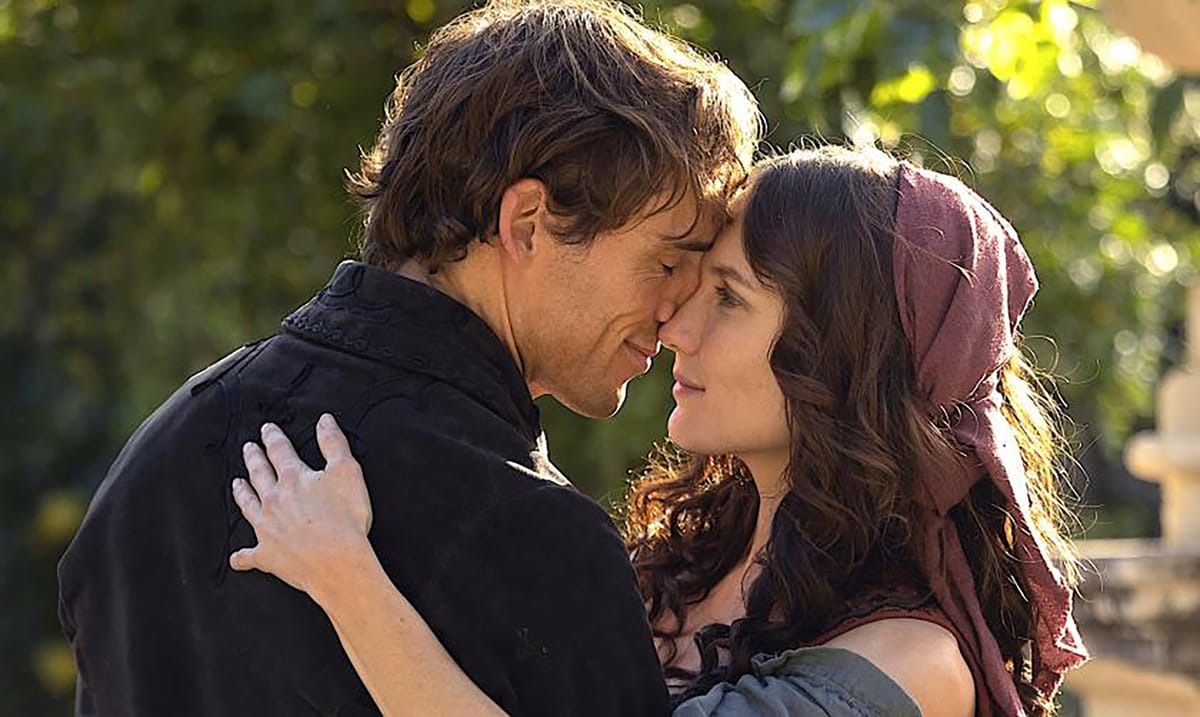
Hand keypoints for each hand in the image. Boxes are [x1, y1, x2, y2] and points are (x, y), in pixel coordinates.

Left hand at [230, 414, 374, 599]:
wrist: (336, 562)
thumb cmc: (345, 518)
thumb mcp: (347, 471)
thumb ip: (334, 443)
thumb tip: (324, 420)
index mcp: (293, 479)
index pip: (279, 451)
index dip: (273, 437)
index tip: (267, 429)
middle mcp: (274, 500)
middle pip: (259, 474)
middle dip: (254, 459)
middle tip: (248, 448)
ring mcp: (267, 528)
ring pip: (248, 506)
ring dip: (241, 494)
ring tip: (236, 484)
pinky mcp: (267, 555)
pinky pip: (249, 556)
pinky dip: (242, 557)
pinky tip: (237, 558)